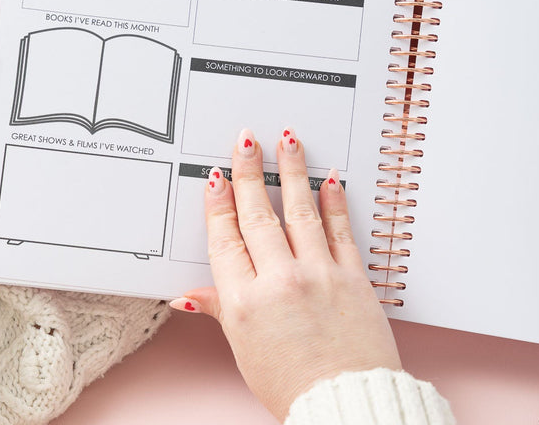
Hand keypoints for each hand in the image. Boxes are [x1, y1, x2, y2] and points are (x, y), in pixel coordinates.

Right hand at [170, 128, 401, 421]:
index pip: (225, 239)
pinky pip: (339, 230)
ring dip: (292, 171)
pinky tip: (329, 179)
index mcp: (244, 303)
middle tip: (245, 142)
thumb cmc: (291, 384)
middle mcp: (279, 282)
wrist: (346, 405)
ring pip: (299, 211)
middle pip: (258, 216)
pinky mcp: (352, 276)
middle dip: (248, 174)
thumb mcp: (243, 348)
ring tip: (286, 141)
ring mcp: (318, 275)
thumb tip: (185, 296)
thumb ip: (218, 310)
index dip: (219, 204)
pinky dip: (334, 201)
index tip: (216, 177)